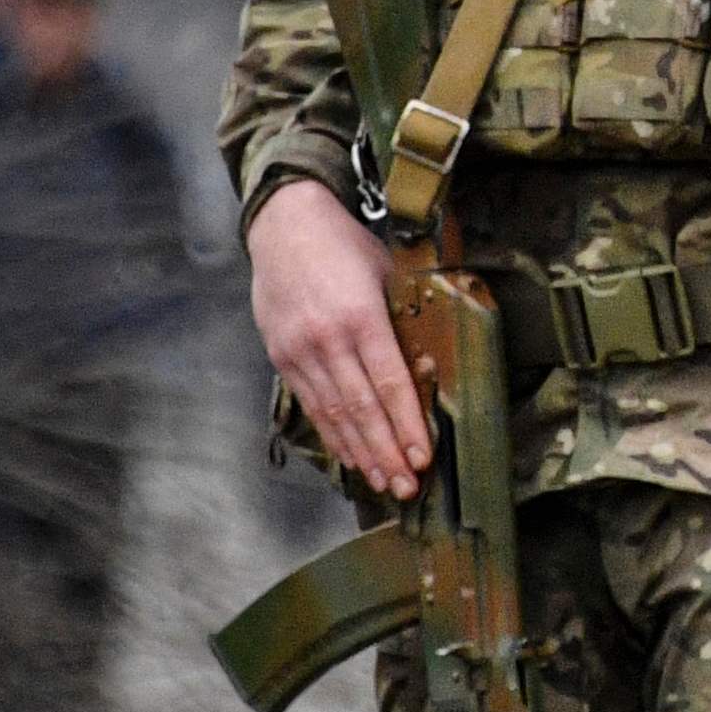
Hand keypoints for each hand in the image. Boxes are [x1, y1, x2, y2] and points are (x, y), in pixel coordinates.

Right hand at [246, 176, 429, 494]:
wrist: (284, 223)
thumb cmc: (344, 245)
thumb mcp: (385, 272)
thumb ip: (402, 319)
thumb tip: (428, 366)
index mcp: (360, 316)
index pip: (389, 383)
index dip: (406, 425)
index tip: (423, 458)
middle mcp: (327, 339)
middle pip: (361, 408)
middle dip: (386, 453)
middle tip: (406, 488)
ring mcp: (299, 351)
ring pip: (333, 414)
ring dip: (360, 453)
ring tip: (381, 483)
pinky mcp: (282, 357)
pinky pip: (310, 405)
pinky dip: (331, 435)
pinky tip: (348, 456)